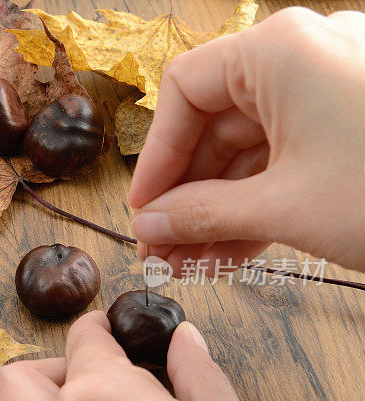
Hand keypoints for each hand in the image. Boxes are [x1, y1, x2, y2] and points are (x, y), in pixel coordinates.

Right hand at [129, 7, 364, 274]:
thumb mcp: (285, 206)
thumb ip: (201, 214)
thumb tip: (149, 227)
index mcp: (280, 51)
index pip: (185, 91)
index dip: (157, 155)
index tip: (144, 209)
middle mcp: (304, 58)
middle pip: (216, 123)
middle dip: (187, 194)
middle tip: (163, 248)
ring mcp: (333, 90)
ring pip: (251, 149)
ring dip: (218, 208)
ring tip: (193, 262)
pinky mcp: (353, 124)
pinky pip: (287, 159)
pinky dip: (259, 203)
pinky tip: (231, 250)